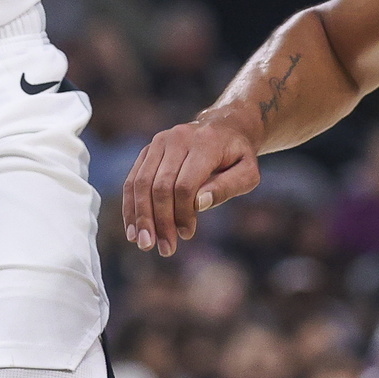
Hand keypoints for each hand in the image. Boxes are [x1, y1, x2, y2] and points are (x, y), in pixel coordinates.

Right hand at [122, 113, 263, 255]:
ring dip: (141, 217)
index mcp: (205, 143)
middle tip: (164, 249)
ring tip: (145, 244)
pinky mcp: (148, 150)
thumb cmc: (237, 157)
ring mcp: (159, 142)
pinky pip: (133, 180)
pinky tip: (133, 230)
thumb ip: (227, 187)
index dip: (182, 213)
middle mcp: (178, 138)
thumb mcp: (247, 172)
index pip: (185, 184)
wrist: (223, 128)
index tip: (187, 235)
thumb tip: (199, 204)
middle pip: (160, 186)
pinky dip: (131, 207)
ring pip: (141, 183)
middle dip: (160, 221)